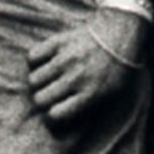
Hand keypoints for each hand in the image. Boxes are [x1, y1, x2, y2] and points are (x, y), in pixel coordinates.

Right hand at [28, 8, 143, 124]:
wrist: (121, 30)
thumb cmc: (117, 67)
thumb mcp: (112, 92)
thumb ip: (88, 107)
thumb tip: (61, 123)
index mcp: (92, 92)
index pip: (56, 115)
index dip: (51, 117)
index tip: (53, 113)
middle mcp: (77, 76)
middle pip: (40, 99)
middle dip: (41, 101)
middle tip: (47, 96)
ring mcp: (66, 58)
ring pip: (33, 80)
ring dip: (37, 83)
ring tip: (46, 79)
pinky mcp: (59, 42)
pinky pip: (33, 57)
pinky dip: (34, 62)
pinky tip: (44, 63)